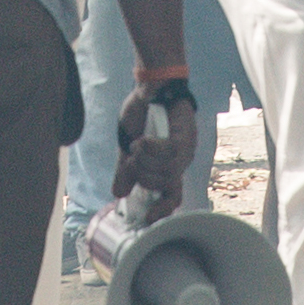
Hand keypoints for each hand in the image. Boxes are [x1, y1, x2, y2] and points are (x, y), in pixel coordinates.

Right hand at [111, 83, 200, 210]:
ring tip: (138, 144)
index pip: (172, 196)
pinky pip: (169, 153)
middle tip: (132, 158)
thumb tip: (118, 194)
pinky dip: (151, 149)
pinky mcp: (185, 135)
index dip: (162, 210)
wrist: (152, 84)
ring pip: (167, 172)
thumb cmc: (142, 113)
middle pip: (163, 185)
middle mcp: (181, 161)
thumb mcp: (128, 145)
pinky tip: (142, 140)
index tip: (147, 220)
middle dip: (142, 175)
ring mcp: (185, 149)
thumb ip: (126, 170)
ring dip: (145, 161)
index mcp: (168, 166)